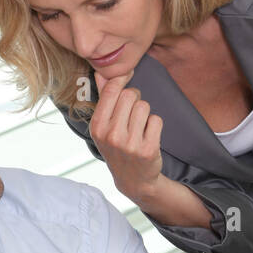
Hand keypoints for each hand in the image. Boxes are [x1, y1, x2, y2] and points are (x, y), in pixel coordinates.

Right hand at [89, 71, 163, 199]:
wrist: (133, 180)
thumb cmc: (118, 147)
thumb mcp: (104, 126)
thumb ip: (104, 98)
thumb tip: (100, 72)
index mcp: (97, 126)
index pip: (112, 90)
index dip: (122, 79)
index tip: (127, 76)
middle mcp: (110, 135)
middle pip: (130, 95)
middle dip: (134, 99)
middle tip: (132, 113)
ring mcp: (129, 144)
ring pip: (144, 106)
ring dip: (145, 113)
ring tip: (139, 127)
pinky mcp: (147, 149)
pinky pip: (156, 120)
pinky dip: (155, 125)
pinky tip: (148, 136)